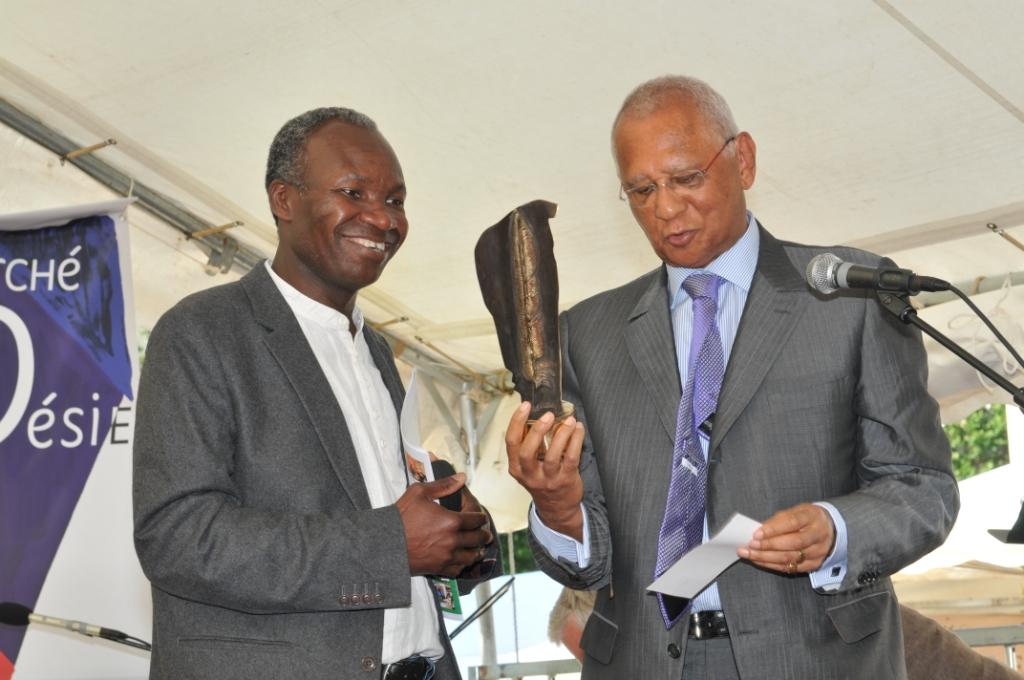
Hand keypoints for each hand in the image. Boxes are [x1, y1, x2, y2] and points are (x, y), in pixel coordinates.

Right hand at [396, 474, 492, 577]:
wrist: (385, 543)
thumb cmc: (401, 516)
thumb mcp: (420, 492)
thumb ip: (444, 484)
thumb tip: (462, 477)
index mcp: (452, 521)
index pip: (477, 520)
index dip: (481, 517)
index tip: (481, 517)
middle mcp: (453, 540)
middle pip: (478, 539)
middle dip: (484, 535)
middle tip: (486, 534)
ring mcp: (447, 557)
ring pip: (472, 556)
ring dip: (477, 551)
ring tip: (478, 548)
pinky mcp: (439, 569)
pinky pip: (459, 569)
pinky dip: (464, 564)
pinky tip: (463, 560)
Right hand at [505, 402, 585, 540]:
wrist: (557, 508)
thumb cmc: (542, 479)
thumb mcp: (528, 465)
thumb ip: (529, 443)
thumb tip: (534, 413)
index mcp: (516, 467)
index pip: (511, 442)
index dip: (516, 421)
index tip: (525, 406)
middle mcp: (529, 475)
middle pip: (527, 451)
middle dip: (537, 430)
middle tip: (548, 414)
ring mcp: (548, 479)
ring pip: (553, 455)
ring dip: (562, 434)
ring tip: (569, 421)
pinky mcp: (565, 480)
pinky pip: (571, 458)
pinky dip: (576, 441)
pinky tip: (578, 429)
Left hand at [737, 503, 835, 574]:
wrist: (829, 529)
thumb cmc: (806, 518)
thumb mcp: (795, 511)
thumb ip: (778, 520)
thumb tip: (759, 530)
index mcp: (812, 517)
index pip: (792, 523)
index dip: (773, 529)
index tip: (756, 534)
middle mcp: (818, 535)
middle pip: (792, 543)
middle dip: (768, 546)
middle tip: (750, 545)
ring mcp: (818, 552)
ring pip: (790, 558)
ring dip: (766, 558)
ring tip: (749, 554)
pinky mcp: (814, 564)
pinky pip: (791, 567)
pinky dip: (772, 565)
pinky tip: (759, 561)